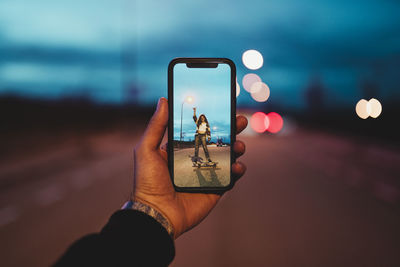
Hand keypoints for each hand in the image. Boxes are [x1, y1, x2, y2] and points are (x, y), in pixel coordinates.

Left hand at [132, 98, 246, 238]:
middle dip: (231, 130)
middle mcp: (195, 160)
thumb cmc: (148, 182)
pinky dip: (238, 170)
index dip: (212, 120)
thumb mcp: (146, 150)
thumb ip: (156, 126)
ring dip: (237, 148)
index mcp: (181, 150)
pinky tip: (238, 166)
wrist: (156, 213)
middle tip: (239, 120)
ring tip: (239, 145)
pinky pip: (231, 178)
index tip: (223, 108)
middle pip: (218, 141)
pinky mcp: (214, 189)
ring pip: (228, 157)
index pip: (200, 131)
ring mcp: (206, 174)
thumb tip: (163, 100)